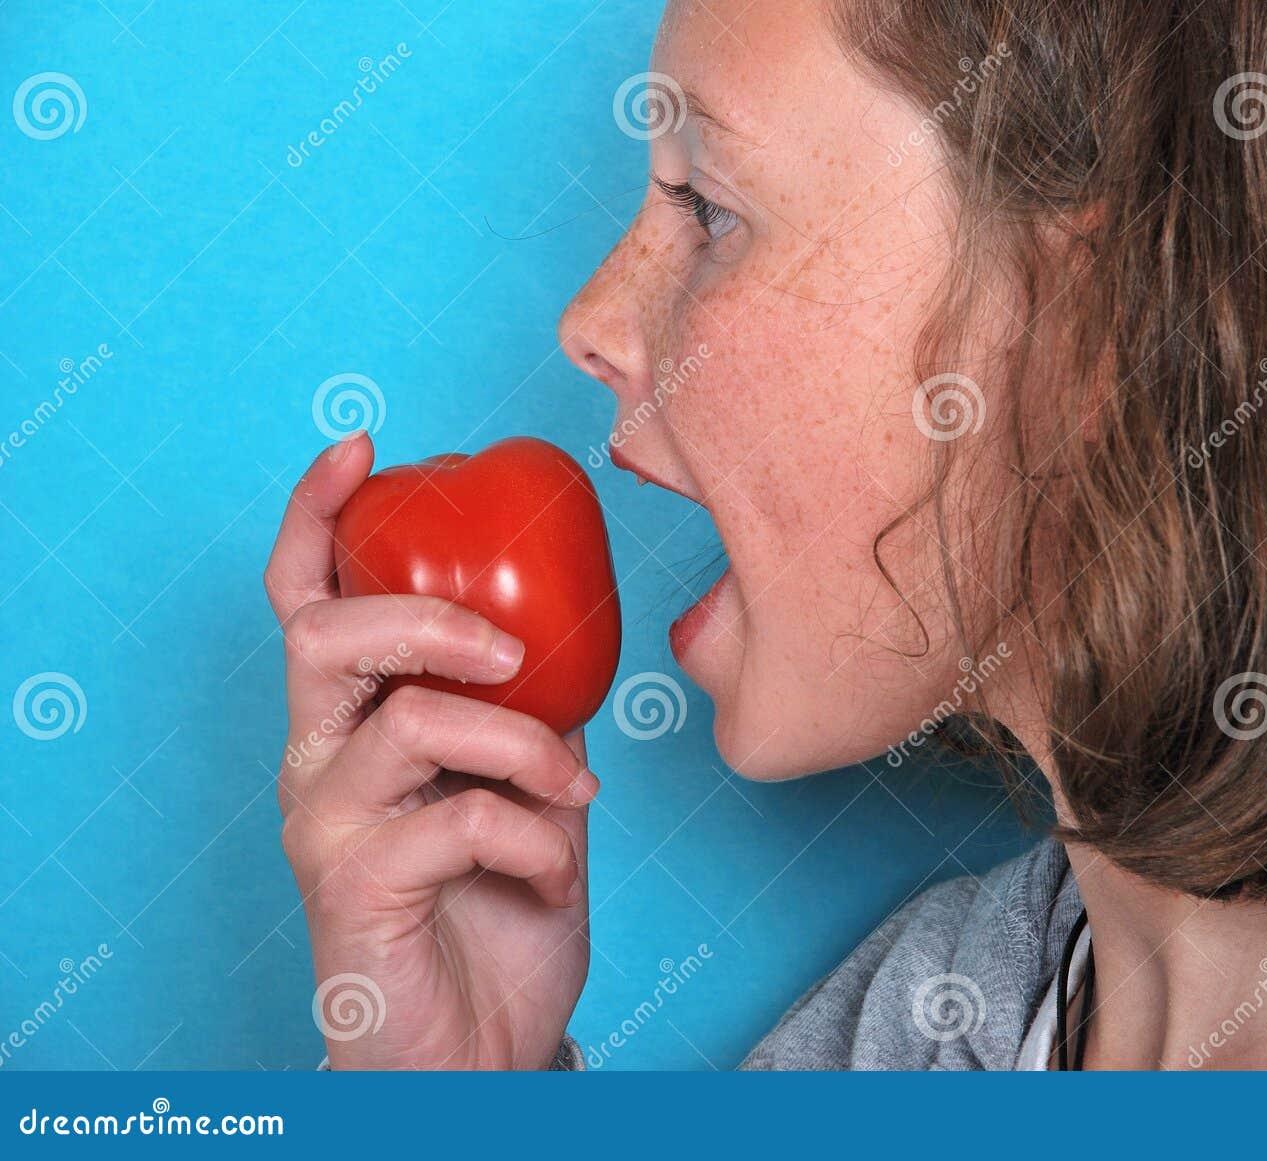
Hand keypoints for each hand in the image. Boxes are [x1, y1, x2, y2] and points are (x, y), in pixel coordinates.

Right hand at [265, 433, 593, 1068]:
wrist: (482, 1048)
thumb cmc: (496, 913)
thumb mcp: (528, 790)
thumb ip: (529, 717)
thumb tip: (574, 648)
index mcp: (353, 725)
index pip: (308, 602)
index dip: (321, 516)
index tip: (368, 448)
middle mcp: (318, 764)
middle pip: (325, 634)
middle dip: (430, 617)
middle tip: (510, 650)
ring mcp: (328, 827)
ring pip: (413, 721)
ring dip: (524, 743)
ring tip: (577, 786)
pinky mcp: (354, 890)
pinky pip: (460, 820)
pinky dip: (537, 836)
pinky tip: (556, 872)